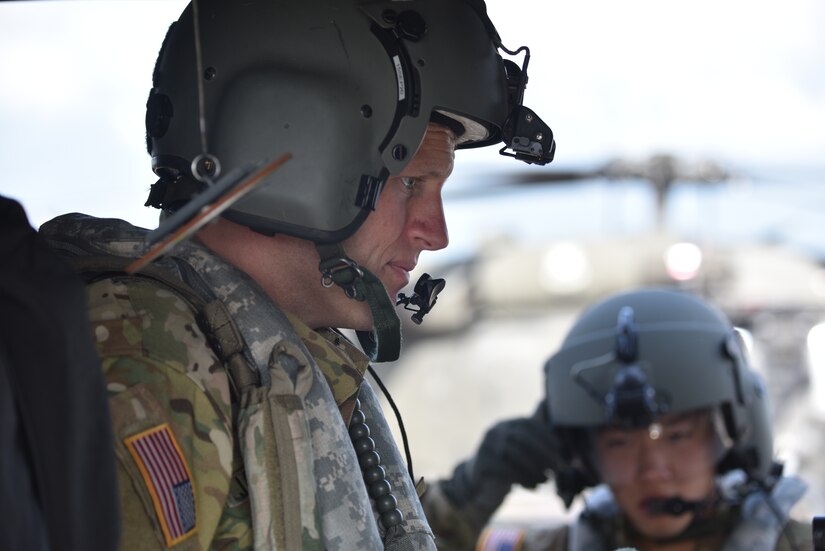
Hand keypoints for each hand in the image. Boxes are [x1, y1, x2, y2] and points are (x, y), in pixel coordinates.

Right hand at [440, 400, 558, 514]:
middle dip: (543, 454)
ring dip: (534, 469)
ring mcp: (486, 446)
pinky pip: (504, 471)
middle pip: (522, 439)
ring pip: (514, 456)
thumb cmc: (507, 460)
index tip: (559, 447)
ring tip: (546, 480)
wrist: (480, 478)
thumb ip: (532, 428)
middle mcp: (495, 431)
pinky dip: (522, 479)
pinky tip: (532, 486)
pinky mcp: (482, 464)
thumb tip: (545, 403)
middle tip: (557, 468)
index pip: (528, 423)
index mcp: (507, 424)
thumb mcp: (519, 443)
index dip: (545, 434)